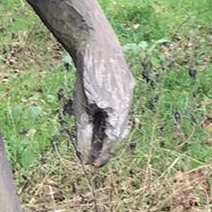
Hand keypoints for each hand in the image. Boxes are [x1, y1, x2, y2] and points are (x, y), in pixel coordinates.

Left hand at [73, 33, 133, 166]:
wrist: (97, 45)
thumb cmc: (86, 77)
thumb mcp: (81, 108)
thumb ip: (84, 133)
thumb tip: (83, 156)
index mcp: (120, 111)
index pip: (112, 141)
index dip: (103, 155)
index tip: (93, 166)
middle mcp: (129, 104)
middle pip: (119, 132)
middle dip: (107, 147)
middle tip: (95, 159)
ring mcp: (130, 93)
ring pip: (121, 120)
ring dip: (108, 133)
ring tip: (97, 143)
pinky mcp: (127, 84)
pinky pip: (122, 107)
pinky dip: (111, 118)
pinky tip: (101, 120)